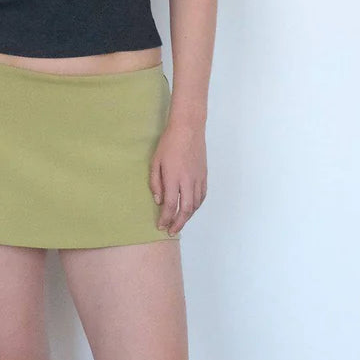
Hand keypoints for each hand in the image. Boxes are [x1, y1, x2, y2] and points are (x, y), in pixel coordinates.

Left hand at [149, 121, 206, 236]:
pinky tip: (191, 209)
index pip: (170, 205)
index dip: (165, 218)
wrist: (188, 129)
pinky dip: (196, 206)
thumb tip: (158, 200)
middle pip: (185, 210)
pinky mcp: (204, 175)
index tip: (161, 226)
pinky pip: (202, 196)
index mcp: (173, 178)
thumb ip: (156, 183)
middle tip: (171, 231)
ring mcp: (198, 179)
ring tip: (179, 222)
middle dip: (178, 223)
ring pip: (195, 204)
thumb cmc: (168, 143)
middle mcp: (188, 181)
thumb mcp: (155, 162)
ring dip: (188, 216)